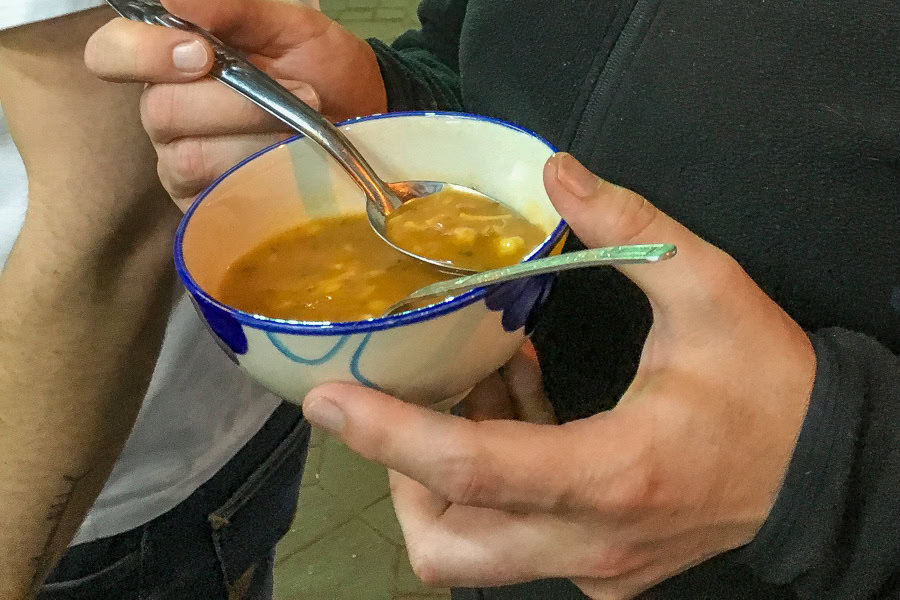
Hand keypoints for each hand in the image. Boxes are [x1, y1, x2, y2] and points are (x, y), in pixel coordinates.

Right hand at [85, 0, 384, 207]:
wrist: (365, 122)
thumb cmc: (323, 70)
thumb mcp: (291, 26)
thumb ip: (235, 8)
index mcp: (169, 60)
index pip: (112, 54)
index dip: (144, 53)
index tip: (201, 53)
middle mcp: (166, 114)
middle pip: (161, 112)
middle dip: (235, 103)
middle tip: (298, 91)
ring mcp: (184, 166)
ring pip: (193, 159)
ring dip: (259, 139)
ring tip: (304, 127)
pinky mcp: (210, 209)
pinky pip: (220, 198)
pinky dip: (265, 177)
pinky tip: (292, 163)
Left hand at [300, 152, 816, 598]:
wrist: (825, 470)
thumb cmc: (769, 386)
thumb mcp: (709, 290)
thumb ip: (629, 227)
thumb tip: (558, 172)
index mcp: (615, 473)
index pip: (475, 470)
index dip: (391, 437)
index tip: (328, 402)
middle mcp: (591, 540)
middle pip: (448, 544)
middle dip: (404, 476)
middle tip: (411, 401)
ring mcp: (595, 564)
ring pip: (473, 554)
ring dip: (446, 476)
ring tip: (481, 383)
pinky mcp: (603, 566)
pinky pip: (516, 536)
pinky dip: (496, 474)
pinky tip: (519, 399)